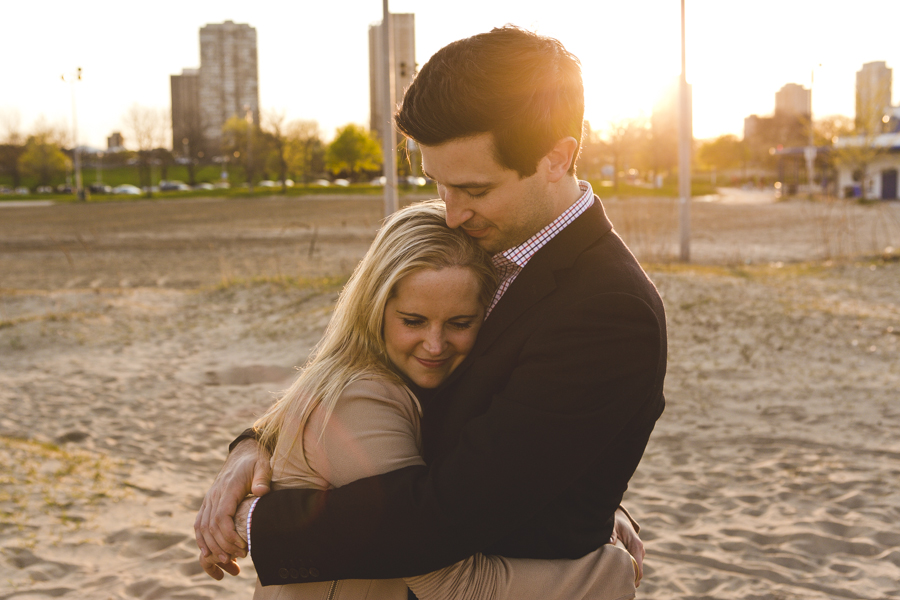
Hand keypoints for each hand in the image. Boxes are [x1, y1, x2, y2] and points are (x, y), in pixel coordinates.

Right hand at [194, 438, 271, 578]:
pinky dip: (201, 539)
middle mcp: (214, 494)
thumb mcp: (263, 466)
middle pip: (211, 526)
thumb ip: (262, 479)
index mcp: (228, 488)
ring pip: (202, 526)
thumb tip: (261, 492)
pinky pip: (199, 522)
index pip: (222, 516)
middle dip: (222, 545)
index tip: (243, 547)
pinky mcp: (208, 502)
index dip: (229, 535)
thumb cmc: (256, 462)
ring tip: (226, 560)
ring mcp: (209, 498)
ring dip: (211, 546)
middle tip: (238, 558)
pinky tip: (208, 553)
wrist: (243, 453)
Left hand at [609, 507, 643, 585]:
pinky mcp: (634, 555)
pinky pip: (633, 566)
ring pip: (635, 569)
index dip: (632, 577)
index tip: (623, 583)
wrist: (620, 519)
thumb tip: (610, 542)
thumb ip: (611, 533)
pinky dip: (627, 572)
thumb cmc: (616, 522)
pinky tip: (617, 576)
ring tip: (615, 581)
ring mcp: (638, 553)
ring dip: (627, 575)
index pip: (638, 566)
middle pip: (638, 571)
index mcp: (636, 545)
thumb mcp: (613, 525)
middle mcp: (640, 550)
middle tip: (617, 585)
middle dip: (629, 579)